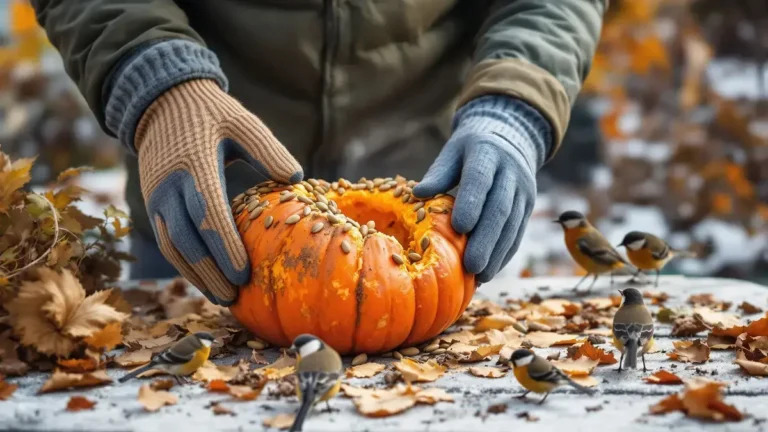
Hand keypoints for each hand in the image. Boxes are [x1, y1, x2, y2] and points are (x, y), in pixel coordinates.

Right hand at [135, 79, 302, 304]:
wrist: (160, 103)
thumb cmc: (211, 113)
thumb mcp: (242, 121)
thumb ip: (268, 148)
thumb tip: (296, 178)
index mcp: (193, 164)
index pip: (208, 213)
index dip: (225, 247)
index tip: (244, 272)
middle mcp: (168, 185)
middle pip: (187, 239)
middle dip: (211, 271)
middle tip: (235, 296)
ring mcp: (156, 196)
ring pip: (172, 246)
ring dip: (195, 275)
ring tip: (222, 297)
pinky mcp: (152, 204)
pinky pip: (167, 241)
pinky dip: (184, 265)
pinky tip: (206, 280)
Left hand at [413, 96, 550, 282]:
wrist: (510, 136)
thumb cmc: (470, 148)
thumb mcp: (453, 152)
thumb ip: (439, 173)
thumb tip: (418, 193)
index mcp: (487, 153)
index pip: (481, 179)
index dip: (472, 203)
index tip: (459, 227)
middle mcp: (511, 173)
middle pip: (500, 209)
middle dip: (486, 240)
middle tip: (471, 266)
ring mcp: (524, 191)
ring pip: (513, 225)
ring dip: (497, 253)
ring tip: (481, 276)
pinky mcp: (528, 206)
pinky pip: (518, 233)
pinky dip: (505, 254)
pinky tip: (491, 271)